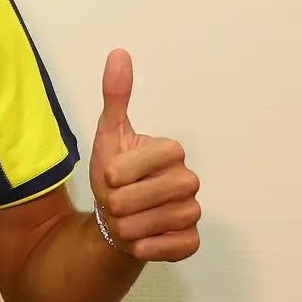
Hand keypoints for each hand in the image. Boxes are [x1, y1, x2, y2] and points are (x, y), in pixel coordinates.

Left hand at [89, 48, 201, 261]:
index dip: (117, 173)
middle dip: (117, 204)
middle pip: (143, 197)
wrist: (114, 220)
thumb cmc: (114, 176)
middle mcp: (189, 180)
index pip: (142, 162)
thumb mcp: (108, 135)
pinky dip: (148, 247)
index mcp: (172, 152)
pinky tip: (139, 241)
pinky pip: (172, 248)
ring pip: (154, 224)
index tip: (111, 176)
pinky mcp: (191, 241)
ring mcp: (193, 211)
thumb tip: (119, 54)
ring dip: (127, 228)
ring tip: (124, 221)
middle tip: (115, 203)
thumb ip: (115, 97)